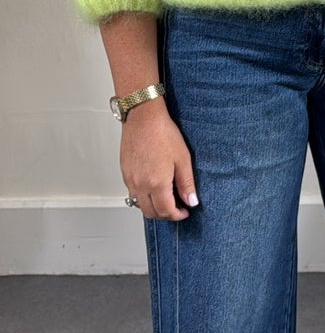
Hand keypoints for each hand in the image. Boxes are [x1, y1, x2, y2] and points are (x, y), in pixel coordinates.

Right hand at [120, 104, 197, 222]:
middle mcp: (140, 184)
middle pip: (150, 213)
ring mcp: (130, 179)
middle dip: (165, 215)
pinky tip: (153, 187)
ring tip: (165, 198)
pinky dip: (143, 197)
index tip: (184, 211)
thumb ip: (186, 183)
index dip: (177, 215)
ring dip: (152, 207)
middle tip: (176, 208)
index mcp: (156, 183)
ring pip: (139, 205)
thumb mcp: (183, 159)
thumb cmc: (163, 133)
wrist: (143, 117)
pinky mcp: (125, 172)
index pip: (166, 211)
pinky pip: (132, 193)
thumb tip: (191, 201)